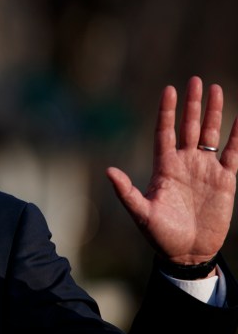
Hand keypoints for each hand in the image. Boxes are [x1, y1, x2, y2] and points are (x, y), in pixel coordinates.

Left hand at [107, 76, 237, 270]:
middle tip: (196, 80)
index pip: (165, 132)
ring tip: (215, 89)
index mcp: (164, 167)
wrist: (187, 253)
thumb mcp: (141, 213)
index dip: (167, 111)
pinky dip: (236, 136)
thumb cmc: (160, 234)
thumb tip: (108, 171)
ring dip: (212, 113)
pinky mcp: (224, 181)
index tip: (169, 89)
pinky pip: (232, 153)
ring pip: (209, 134)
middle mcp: (184, 163)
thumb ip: (126, 191)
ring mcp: (204, 170)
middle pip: (188, 126)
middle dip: (192, 104)